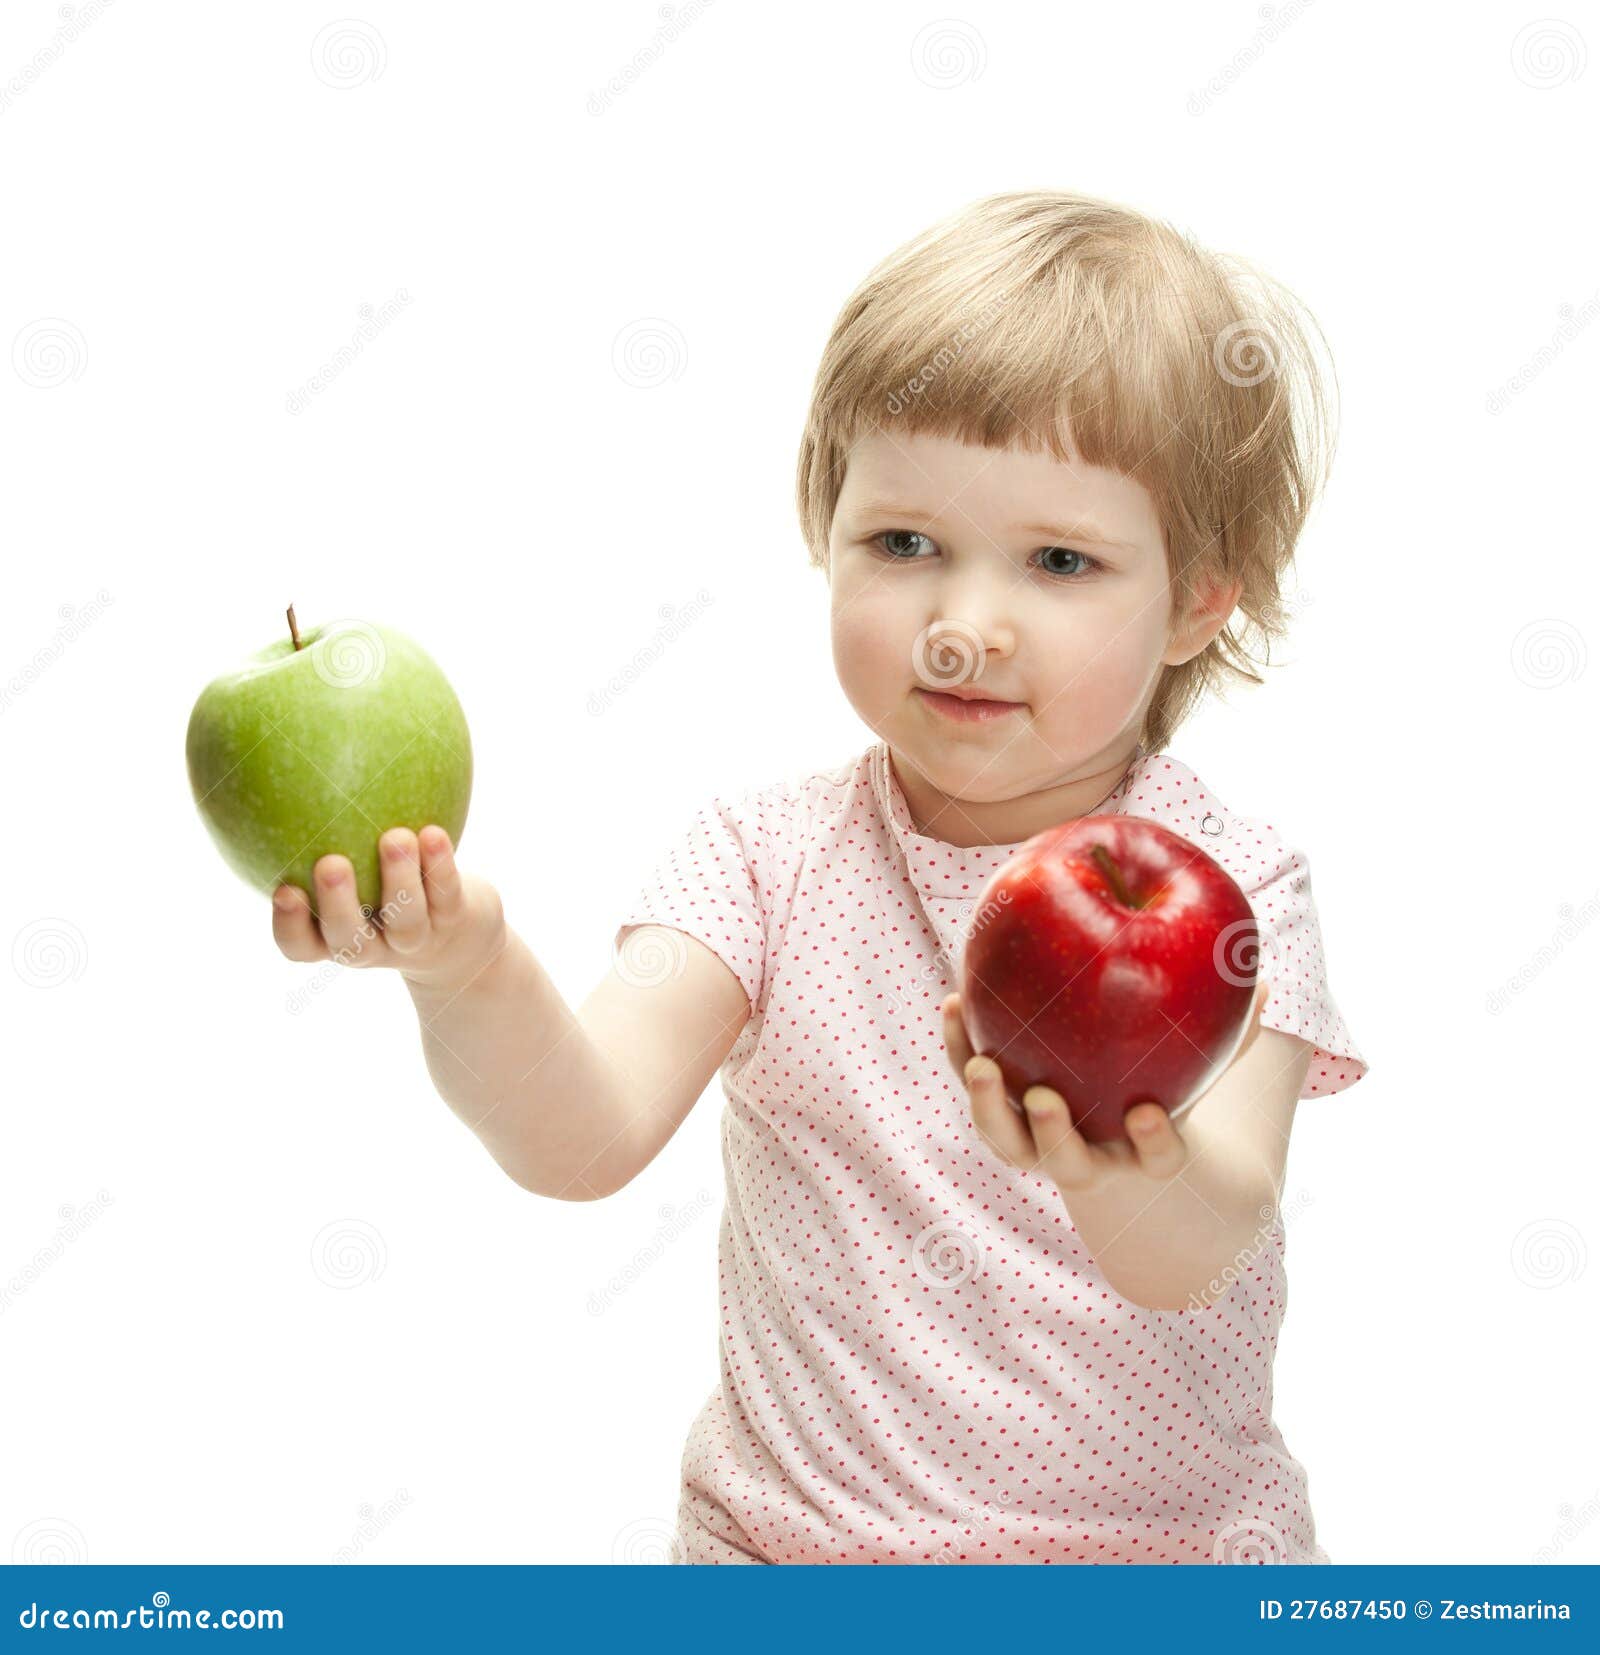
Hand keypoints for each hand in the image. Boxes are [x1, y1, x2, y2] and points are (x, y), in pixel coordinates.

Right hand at [271, 826, 506, 995]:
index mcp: (333, 937)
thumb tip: (277, 762)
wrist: (457, 932)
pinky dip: (440, 865)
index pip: (299, 945)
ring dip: (399, 879)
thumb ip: (320, 836)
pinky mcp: (453, 922)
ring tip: (395, 837)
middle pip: (348, 940)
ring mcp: (415, 939)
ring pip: (405, 920)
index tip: (285, 889)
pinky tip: (432, 834)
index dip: (288, 925)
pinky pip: (446, 895)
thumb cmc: (379, 887)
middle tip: (330, 863)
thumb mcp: (348, 867)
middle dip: (337, 905)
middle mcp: (372, 945)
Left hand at [940, 974, 1269, 1190]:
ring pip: (1007, 1143)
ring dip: (987, 1107)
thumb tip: (1265, 983)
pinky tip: (952, 1003)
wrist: (1116, 1128)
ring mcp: (1037, 1144)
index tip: (1147, 1113)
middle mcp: (1088, 1159)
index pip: (1157, 1159)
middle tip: (1041, 1098)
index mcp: (1145, 1150)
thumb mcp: (1202, 1065)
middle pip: (1066, 1164)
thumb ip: (1232, 1034)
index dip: (1153, 1143)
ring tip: (977, 1063)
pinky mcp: (1000, 1112)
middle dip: (1053, 1135)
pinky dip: (959, 1049)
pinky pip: (976, 1087)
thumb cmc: (1169, 1086)